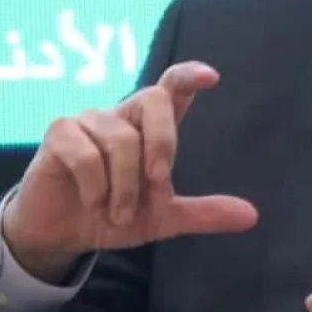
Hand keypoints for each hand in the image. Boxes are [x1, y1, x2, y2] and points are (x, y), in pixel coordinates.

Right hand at [2, 61, 257, 282]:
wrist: (62, 235)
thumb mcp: (162, 218)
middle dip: (163, 142)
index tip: (212, 77)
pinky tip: (92, 203)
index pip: (171, 87)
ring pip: (121, 140)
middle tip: (158, 183)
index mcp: (149, 128)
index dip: (189, 76)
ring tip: (116, 213)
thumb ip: (203, 213)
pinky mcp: (59, 133)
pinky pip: (86, 154)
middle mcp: (122, 115)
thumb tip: (252, 216)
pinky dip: (95, 187)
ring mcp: (88, 120)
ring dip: (124, 186)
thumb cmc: (112, 214)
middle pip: (153, 98)